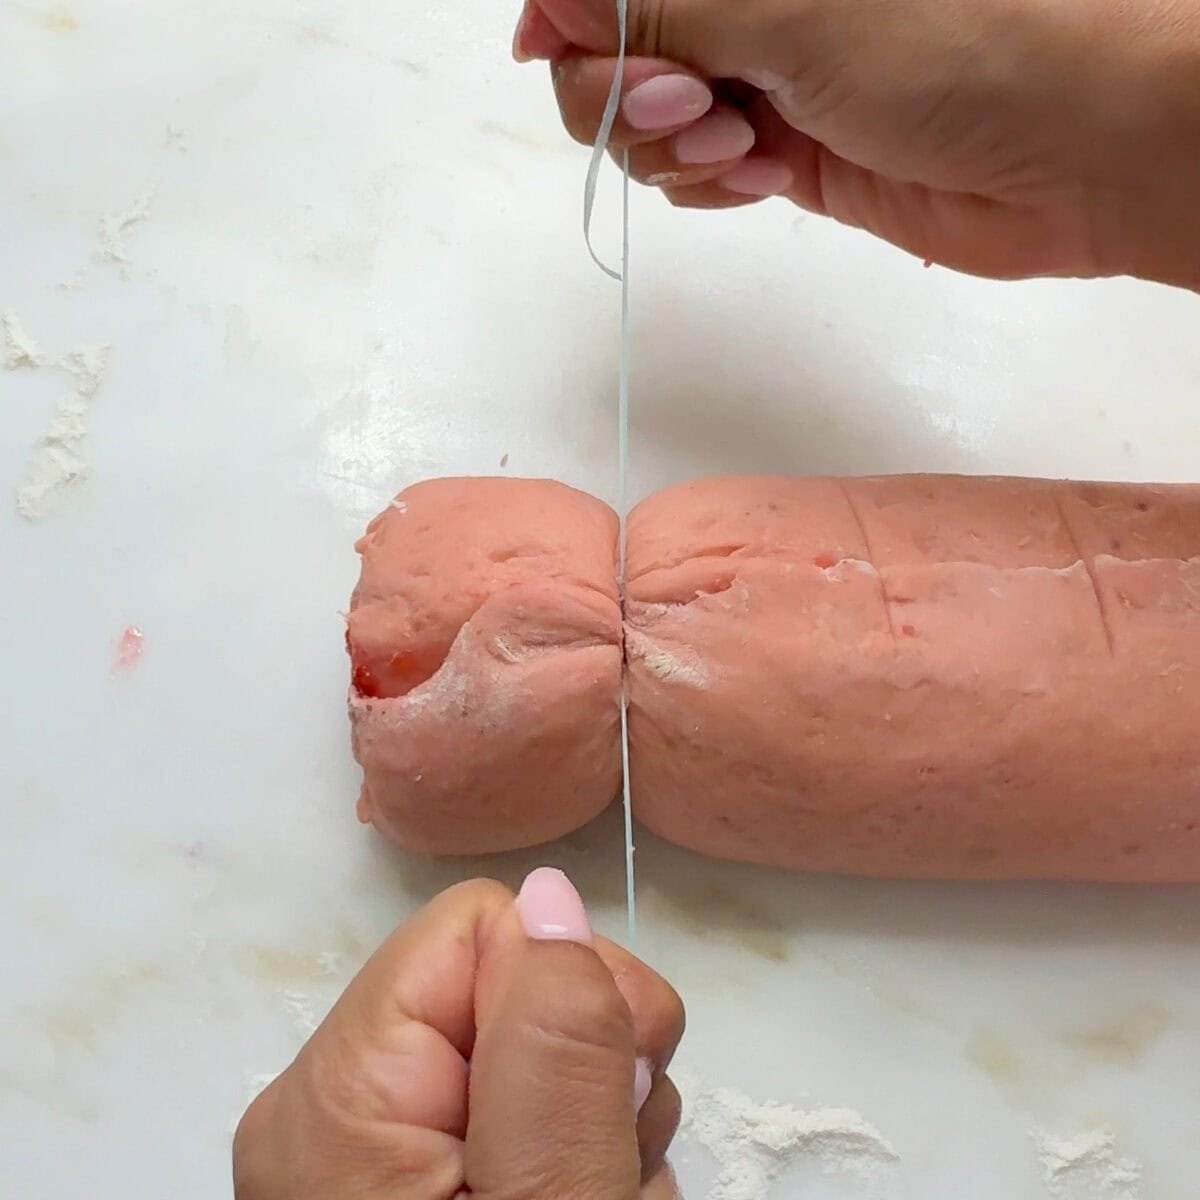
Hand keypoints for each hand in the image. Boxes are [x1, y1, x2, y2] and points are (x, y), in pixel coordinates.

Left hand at [233, 870, 683, 1198]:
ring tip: (597, 1197)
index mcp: (337, 1097)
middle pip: (514, 985)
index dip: (572, 989)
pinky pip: (525, 1109)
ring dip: (600, 1120)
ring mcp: (375, 1150)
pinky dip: (579, 1153)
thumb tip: (550, 895)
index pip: (483, 926)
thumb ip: (552, 1051)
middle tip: (605, 1168)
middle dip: (596, 1064)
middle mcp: (336, 1108)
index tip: (609, 1090)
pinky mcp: (417, 1177)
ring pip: (539, 1051)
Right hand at [514, 0, 1199, 287]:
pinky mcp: (786, 154)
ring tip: (750, 149)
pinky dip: (710, 185)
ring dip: (675, 150)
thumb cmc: (953, 44)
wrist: (1073, 149)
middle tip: (695, 110)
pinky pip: (698, 176)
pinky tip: (762, 178)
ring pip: (650, 127)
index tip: (547, 53)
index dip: (564, 15)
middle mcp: (744, 9)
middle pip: (613, 55)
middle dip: (626, 94)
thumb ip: (660, 8)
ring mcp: (765, 81)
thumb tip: (549, 2)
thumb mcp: (787, 9)